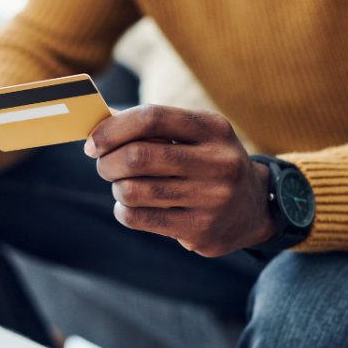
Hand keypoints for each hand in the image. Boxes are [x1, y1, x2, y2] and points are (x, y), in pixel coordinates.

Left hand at [85, 105, 275, 256]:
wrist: (255, 208)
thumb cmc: (207, 162)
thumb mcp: (193, 135)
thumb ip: (151, 127)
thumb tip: (99, 123)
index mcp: (214, 128)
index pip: (152, 117)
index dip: (113, 128)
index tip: (93, 142)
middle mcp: (218, 162)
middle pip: (138, 156)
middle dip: (108, 162)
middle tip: (103, 165)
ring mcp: (212, 199)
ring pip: (133, 191)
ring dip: (117, 187)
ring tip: (123, 186)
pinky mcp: (202, 230)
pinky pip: (139, 218)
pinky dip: (124, 211)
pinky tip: (131, 206)